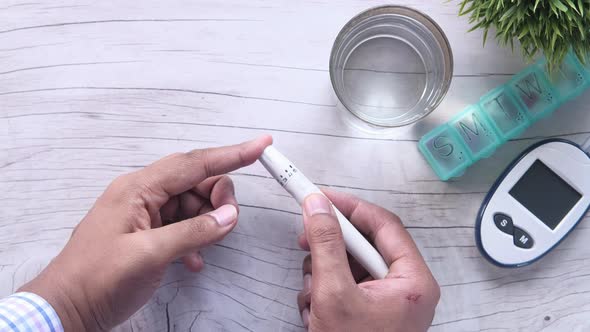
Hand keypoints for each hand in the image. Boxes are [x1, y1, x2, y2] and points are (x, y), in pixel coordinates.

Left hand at [18, 136, 272, 330]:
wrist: (66, 309)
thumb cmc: (98, 279)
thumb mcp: (149, 255)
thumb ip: (193, 232)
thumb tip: (229, 216)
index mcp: (139, 188)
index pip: (194, 163)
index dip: (232, 153)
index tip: (261, 145)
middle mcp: (143, 194)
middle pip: (195, 181)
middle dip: (218, 197)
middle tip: (227, 222)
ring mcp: (144, 213)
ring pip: (191, 204)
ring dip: (207, 223)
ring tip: (203, 249)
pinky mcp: (146, 233)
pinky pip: (182, 224)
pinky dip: (195, 238)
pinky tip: (194, 261)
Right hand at [296, 191, 439, 331]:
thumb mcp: (334, 294)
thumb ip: (326, 245)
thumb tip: (318, 208)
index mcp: (413, 281)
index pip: (384, 224)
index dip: (350, 207)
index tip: (323, 197)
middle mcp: (404, 289)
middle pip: (365, 244)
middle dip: (330, 245)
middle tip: (307, 237)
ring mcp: (386, 301)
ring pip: (350, 265)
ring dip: (322, 274)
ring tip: (313, 293)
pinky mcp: (369, 311)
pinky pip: (345, 285)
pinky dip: (324, 292)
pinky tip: (315, 310)